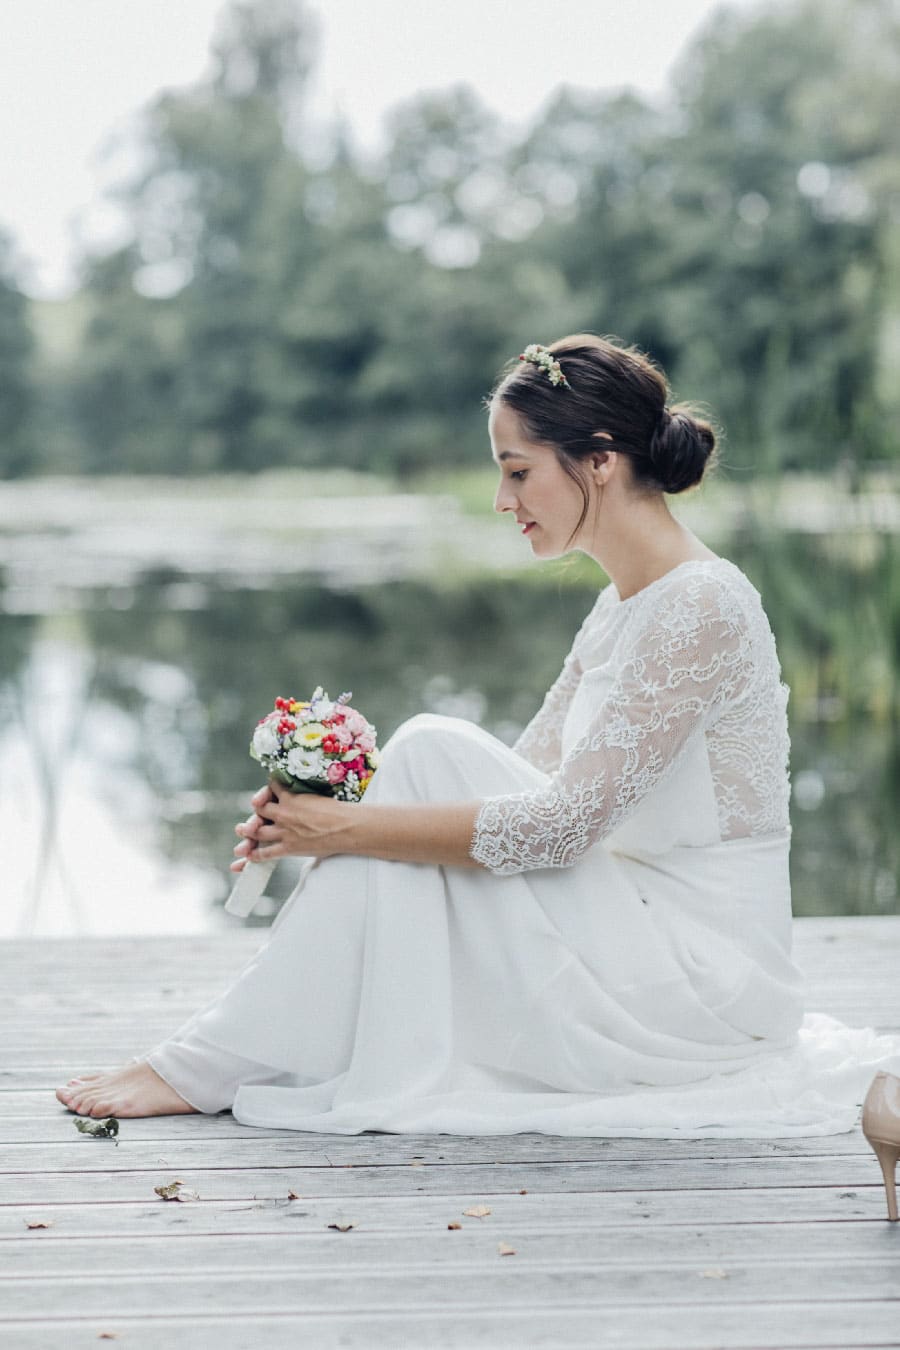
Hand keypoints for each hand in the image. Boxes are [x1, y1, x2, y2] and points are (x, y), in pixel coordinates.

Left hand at [231, 780, 346, 870]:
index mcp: (291, 796)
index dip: (268, 790)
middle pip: (260, 810)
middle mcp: (283, 812)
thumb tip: (301, 797)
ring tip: (241, 831)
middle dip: (255, 812)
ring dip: (247, 832)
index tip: (266, 792)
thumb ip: (304, 796)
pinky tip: (249, 856)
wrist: (347, 827)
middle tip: (251, 816)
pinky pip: (266, 853)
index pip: (272, 788)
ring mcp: (284, 831)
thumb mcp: (318, 795)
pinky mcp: (288, 848)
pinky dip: (256, 855)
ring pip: (258, 831)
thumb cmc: (338, 810)